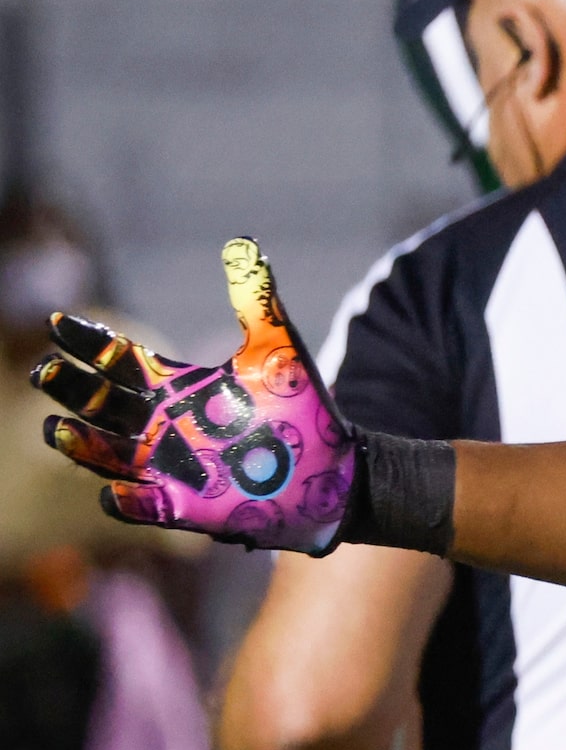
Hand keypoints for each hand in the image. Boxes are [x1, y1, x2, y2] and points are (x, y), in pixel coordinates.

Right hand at [31, 239, 356, 552]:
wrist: (336, 466)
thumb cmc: (302, 409)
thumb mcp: (277, 346)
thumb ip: (255, 298)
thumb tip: (243, 243)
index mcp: (176, 387)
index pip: (118, 361)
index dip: (87, 343)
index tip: (58, 321)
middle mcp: (161, 425)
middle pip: (98, 405)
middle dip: (69, 389)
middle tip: (45, 372)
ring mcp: (169, 467)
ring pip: (105, 455)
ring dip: (80, 444)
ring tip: (55, 427)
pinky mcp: (186, 506)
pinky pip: (142, 507)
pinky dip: (125, 500)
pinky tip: (113, 491)